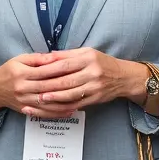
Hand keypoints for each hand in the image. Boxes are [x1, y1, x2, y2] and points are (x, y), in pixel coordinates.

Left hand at [29, 48, 148, 115]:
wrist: (124, 77)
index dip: (49, 69)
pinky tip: (55, 107)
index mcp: (88, 58)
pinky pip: (78, 103)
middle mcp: (92, 72)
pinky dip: (65, 106)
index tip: (35, 72)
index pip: (65, 64)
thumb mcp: (87, 52)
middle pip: (66, 80)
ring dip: (55, 98)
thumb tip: (47, 56)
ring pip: (71, 94)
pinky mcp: (96, 98)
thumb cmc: (102, 62)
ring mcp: (95, 87)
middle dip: (49, 85)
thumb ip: (68, 54)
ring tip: (41, 99)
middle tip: (34, 88)